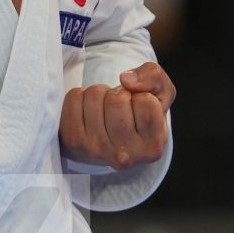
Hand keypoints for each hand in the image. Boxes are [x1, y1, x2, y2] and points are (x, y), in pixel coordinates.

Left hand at [59, 61, 173, 169]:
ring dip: (100, 94)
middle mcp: (125, 156)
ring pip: (94, 95)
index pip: (145, 101)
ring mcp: (95, 150)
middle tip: (120, 109)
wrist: (112, 139)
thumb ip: (154, 76)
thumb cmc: (140, 114)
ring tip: (105, 111)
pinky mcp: (72, 140)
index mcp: (152, 147)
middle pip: (117, 98)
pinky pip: (74, 97)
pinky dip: (81, 96)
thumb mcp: (160, 93)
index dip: (142, 96)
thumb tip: (126, 79)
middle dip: (119, 94)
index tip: (139, 109)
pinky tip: (89, 112)